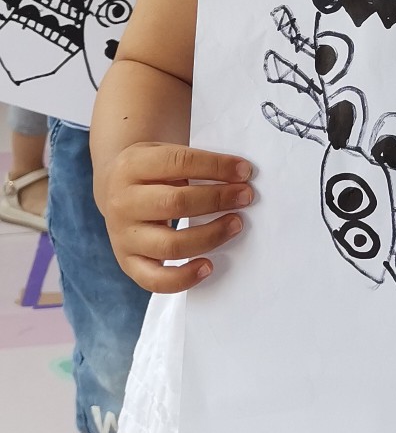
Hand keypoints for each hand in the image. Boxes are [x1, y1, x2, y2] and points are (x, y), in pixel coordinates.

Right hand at [99, 141, 253, 291]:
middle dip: (218, 199)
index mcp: (132, 165)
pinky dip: (184, 278)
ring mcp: (123, 235)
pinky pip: (154, 280)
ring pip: (171, 244)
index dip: (216, 166)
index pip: (180, 162)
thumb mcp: (162, 153)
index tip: (245, 171)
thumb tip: (239, 176)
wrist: (113, 189)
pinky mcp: (127, 262)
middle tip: (245, 197)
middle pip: (176, 203)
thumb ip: (193, 162)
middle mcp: (122, 202)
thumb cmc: (152, 171)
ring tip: (235, 224)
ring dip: (211, 235)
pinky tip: (208, 266)